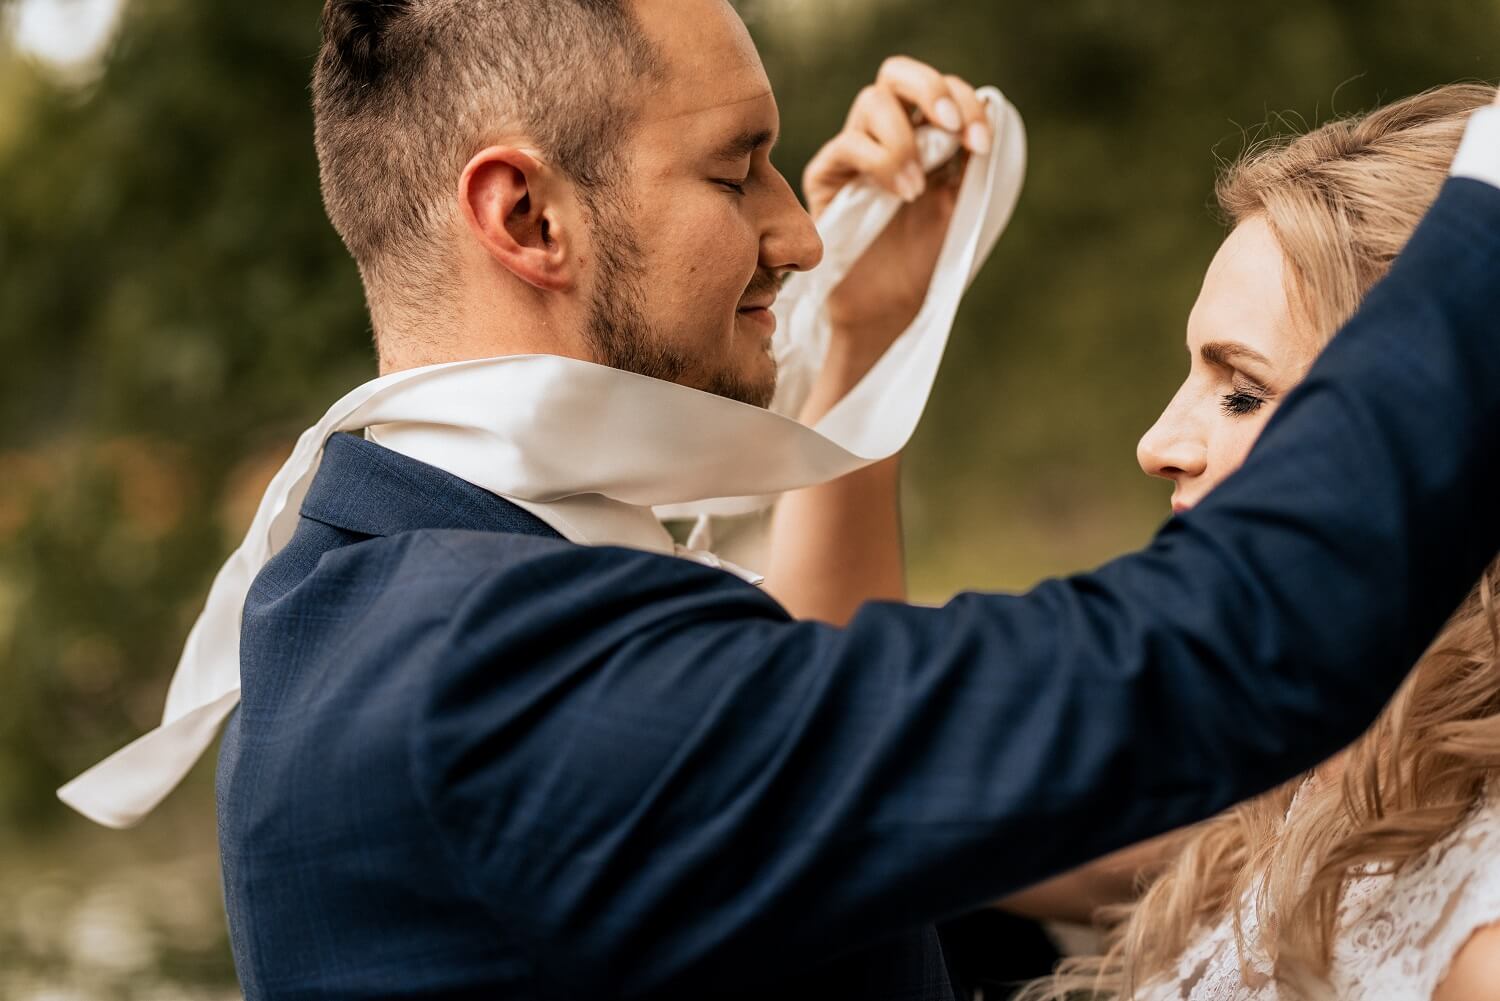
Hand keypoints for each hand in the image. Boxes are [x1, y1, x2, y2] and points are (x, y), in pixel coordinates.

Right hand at [803, 57, 991, 363]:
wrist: (887, 309)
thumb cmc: (923, 261)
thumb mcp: (959, 205)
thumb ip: (969, 160)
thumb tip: (987, 110)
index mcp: (923, 136)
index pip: (940, 90)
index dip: (965, 103)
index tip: (981, 144)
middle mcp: (887, 136)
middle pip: (898, 73)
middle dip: (931, 90)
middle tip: (951, 126)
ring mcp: (854, 154)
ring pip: (872, 101)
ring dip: (904, 139)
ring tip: (916, 187)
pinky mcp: (826, 177)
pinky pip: (846, 144)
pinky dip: (880, 161)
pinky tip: (899, 194)